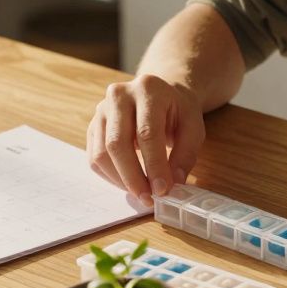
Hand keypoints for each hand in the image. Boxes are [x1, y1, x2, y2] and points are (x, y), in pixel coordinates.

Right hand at [87, 75, 205, 206]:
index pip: (147, 132)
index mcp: (148, 89)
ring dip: (120, 180)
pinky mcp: (93, 126)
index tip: (162, 190)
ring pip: (101, 153)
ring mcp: (101, 110)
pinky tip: (129, 183)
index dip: (154, 165)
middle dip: (133, 177)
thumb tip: (173, 183)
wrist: (159, 94)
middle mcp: (119, 95)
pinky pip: (94, 158)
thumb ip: (185, 154)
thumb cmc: (177, 111)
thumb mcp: (193, 127)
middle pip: (117, 143)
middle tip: (148, 198)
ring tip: (141, 192)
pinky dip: (111, 176)